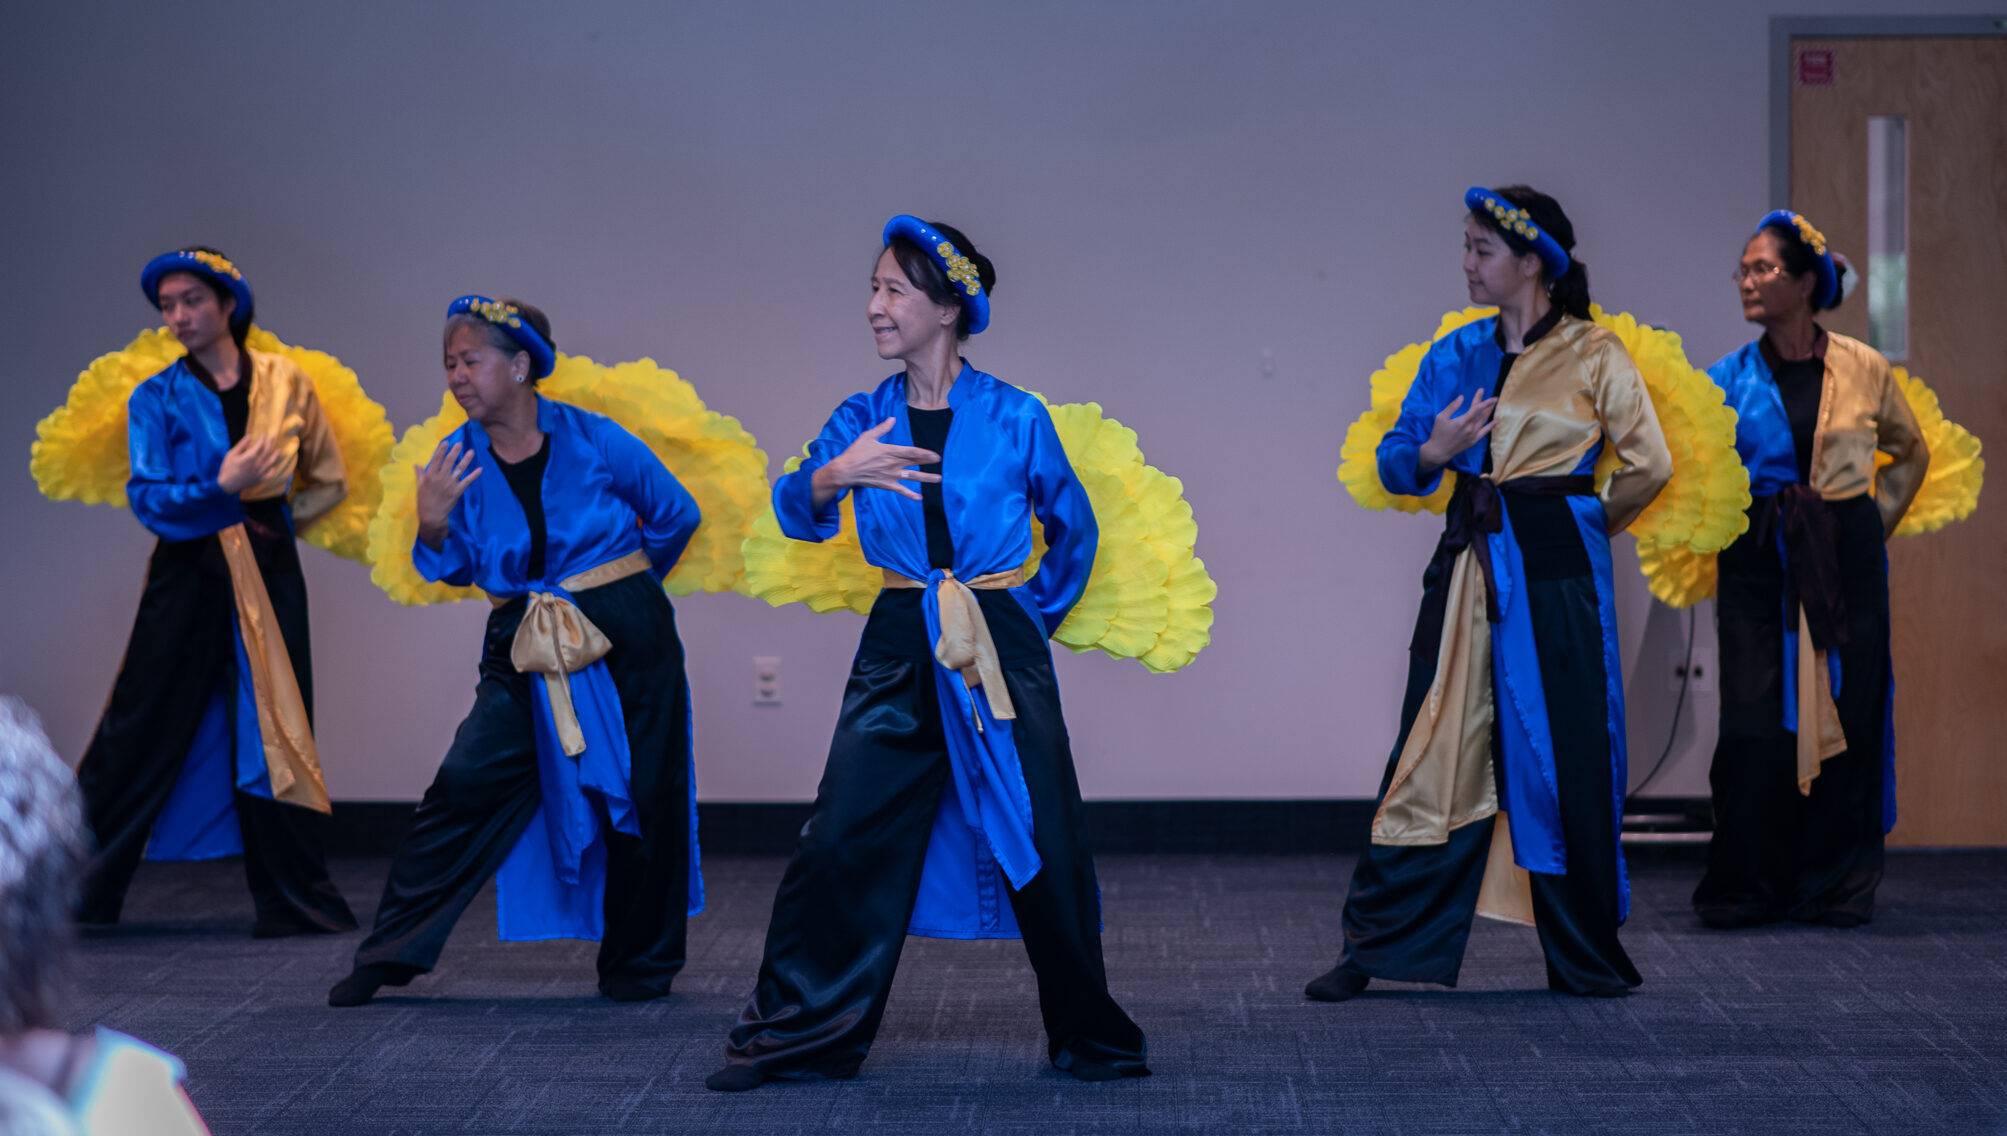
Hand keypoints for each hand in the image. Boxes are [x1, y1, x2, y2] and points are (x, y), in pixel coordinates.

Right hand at [216, 434, 287, 494]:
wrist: (227, 484)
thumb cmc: (227, 468)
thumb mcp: (231, 454)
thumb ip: (242, 445)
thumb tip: (249, 436)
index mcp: (250, 457)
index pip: (260, 445)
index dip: (263, 438)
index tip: (264, 433)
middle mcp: (257, 464)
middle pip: (267, 451)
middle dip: (270, 443)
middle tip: (273, 437)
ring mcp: (260, 472)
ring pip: (271, 461)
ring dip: (275, 455)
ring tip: (278, 450)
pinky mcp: (260, 479)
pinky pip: (270, 474)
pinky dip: (273, 469)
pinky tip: (273, 466)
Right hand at [414, 440, 481, 547]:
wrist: (432, 515)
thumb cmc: (424, 500)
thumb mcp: (420, 486)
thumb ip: (420, 474)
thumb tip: (416, 465)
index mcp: (430, 476)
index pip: (436, 460)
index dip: (441, 450)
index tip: (446, 442)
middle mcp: (441, 478)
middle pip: (449, 461)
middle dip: (455, 451)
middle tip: (460, 443)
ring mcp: (450, 484)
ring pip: (459, 469)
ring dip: (466, 459)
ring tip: (471, 451)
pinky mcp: (458, 491)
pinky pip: (467, 481)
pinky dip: (474, 475)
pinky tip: (480, 469)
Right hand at [811, 418, 940, 505]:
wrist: (846, 470)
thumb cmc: (856, 452)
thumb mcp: (868, 436)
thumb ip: (882, 428)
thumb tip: (892, 419)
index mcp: (890, 451)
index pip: (911, 452)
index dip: (924, 453)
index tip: (936, 455)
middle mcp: (893, 464)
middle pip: (914, 463)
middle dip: (927, 462)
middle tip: (940, 463)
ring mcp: (891, 475)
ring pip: (912, 476)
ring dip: (925, 478)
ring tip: (938, 479)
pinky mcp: (886, 484)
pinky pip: (901, 490)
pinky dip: (910, 495)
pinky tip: (920, 498)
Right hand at [1417, 391, 1497, 474]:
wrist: (1439, 452)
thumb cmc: (1438, 433)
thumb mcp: (1441, 418)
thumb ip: (1452, 406)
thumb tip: (1462, 397)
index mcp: (1462, 422)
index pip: (1477, 408)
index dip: (1485, 402)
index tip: (1493, 397)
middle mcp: (1470, 428)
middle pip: (1481, 413)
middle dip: (1487, 404)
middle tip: (1493, 398)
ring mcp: (1473, 435)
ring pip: (1484, 421)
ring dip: (1489, 413)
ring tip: (1493, 406)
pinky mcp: (1473, 441)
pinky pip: (1484, 432)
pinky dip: (1491, 426)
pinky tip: (1496, 421)